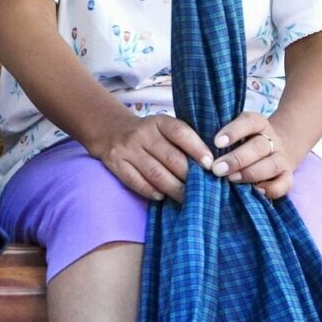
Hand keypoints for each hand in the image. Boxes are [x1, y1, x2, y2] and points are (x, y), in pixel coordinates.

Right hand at [91, 112, 212, 202]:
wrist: (111, 130)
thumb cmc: (148, 134)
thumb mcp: (164, 128)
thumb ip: (183, 141)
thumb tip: (209, 166)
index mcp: (159, 122)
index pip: (181, 133)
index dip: (197, 149)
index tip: (210, 165)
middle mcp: (142, 134)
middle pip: (171, 158)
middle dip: (189, 176)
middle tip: (203, 190)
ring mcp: (127, 149)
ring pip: (155, 173)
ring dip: (174, 189)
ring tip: (186, 199)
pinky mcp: (115, 163)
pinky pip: (135, 181)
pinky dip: (150, 191)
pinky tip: (161, 196)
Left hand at [211, 112, 291, 198]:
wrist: (274, 147)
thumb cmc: (241, 140)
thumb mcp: (232, 132)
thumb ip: (219, 138)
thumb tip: (195, 150)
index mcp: (258, 124)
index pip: (249, 122)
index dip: (234, 131)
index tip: (216, 143)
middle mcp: (272, 140)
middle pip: (259, 146)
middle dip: (237, 159)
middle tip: (217, 169)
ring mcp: (282, 158)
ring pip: (272, 164)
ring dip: (251, 173)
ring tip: (230, 180)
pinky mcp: (288, 175)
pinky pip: (284, 184)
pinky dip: (271, 189)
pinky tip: (254, 191)